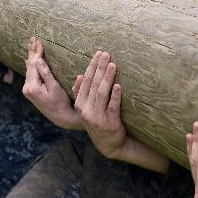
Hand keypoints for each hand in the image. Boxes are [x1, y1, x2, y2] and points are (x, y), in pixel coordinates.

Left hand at [22, 37, 82, 129]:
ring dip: (31, 57)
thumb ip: (46, 74)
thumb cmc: (61, 102)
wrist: (60, 117)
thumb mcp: (55, 87)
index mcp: (32, 86)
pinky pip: (29, 74)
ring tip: (31, 45)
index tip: (39, 41)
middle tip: (33, 38)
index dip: (37, 52)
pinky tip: (29, 59)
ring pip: (29, 69)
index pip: (34, 64)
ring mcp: (27, 90)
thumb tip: (38, 60)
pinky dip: (30, 65)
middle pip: (29, 65)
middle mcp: (27, 88)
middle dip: (32, 51)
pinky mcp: (30, 91)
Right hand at [73, 52, 168, 171]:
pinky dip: (115, 96)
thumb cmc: (98, 122)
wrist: (108, 144)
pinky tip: (119, 86)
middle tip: (106, 54)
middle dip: (99, 68)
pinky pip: (113, 107)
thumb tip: (78, 76)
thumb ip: (81, 94)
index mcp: (80, 104)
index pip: (85, 81)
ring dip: (107, 78)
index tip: (98, 54)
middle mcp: (86, 110)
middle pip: (93, 84)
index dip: (92, 67)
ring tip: (113, 65)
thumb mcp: (86, 109)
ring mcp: (97, 117)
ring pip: (102, 94)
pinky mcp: (109, 123)